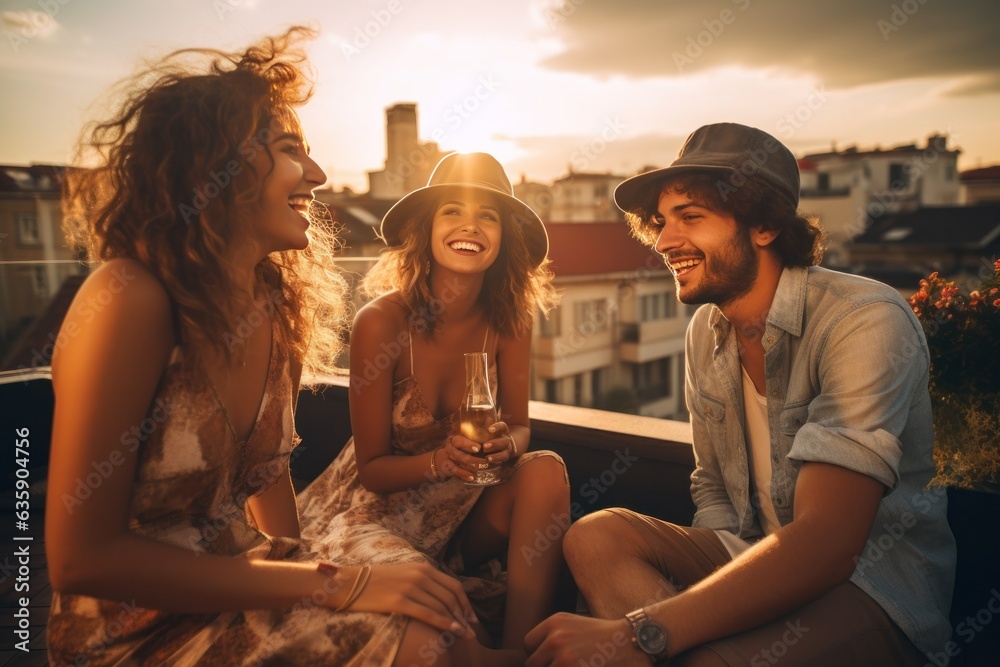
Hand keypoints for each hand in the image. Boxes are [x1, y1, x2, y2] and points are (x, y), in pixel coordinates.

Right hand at [333, 562, 476, 635]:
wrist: (348, 583)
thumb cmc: (375, 581)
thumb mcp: (403, 573)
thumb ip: (422, 581)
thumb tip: (439, 597)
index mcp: (422, 567)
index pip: (453, 585)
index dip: (465, 603)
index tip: (471, 617)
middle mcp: (419, 575)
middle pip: (451, 597)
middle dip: (464, 615)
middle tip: (472, 630)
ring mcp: (410, 587)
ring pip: (442, 607)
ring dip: (457, 622)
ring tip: (466, 635)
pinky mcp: (399, 601)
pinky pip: (428, 614)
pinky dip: (444, 623)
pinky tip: (453, 631)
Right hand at [444, 432, 487, 481]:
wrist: (450, 453)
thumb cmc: (465, 442)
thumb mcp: (469, 436)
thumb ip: (478, 434)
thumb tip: (492, 431)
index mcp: (454, 438)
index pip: (459, 441)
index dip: (468, 445)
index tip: (478, 448)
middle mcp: (449, 448)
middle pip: (457, 453)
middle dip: (471, 458)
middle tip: (484, 461)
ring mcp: (448, 458)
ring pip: (457, 463)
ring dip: (469, 468)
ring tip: (480, 470)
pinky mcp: (449, 467)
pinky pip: (456, 472)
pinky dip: (464, 475)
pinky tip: (472, 478)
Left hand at [482, 421, 516, 463]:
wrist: (504, 444)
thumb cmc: (490, 435)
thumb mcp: (486, 429)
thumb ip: (478, 424)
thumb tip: (463, 414)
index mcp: (501, 431)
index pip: (503, 427)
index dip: (498, 427)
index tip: (490, 429)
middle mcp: (505, 439)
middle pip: (504, 441)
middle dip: (495, 443)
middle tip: (485, 446)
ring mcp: (506, 449)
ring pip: (505, 452)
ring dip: (496, 454)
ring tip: (487, 457)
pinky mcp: (505, 457)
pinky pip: (503, 459)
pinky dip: (496, 460)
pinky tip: (489, 461)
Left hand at [525, 613, 647, 666]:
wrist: (634, 642)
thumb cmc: (606, 637)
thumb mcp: (575, 625)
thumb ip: (553, 636)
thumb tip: (534, 657)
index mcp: (555, 622)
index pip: (528, 644)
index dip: (537, 656)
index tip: (549, 661)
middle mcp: (556, 637)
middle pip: (532, 664)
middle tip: (565, 665)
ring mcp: (564, 657)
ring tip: (575, 665)